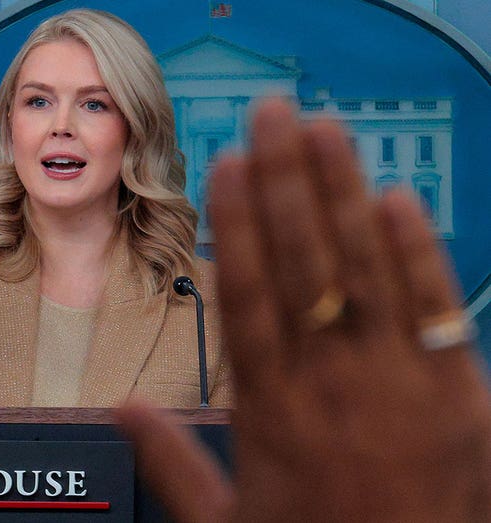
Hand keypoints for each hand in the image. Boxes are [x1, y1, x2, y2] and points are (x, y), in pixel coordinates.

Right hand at [118, 99, 490, 521]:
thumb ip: (171, 459)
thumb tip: (122, 407)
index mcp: (271, 411)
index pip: (248, 294)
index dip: (236, 223)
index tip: (225, 165)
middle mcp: (331, 386)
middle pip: (304, 264)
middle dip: (285, 182)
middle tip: (271, 115)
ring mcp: (399, 386)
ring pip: (366, 271)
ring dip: (342, 195)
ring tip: (323, 132)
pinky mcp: (459, 397)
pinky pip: (439, 311)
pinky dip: (418, 254)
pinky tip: (395, 200)